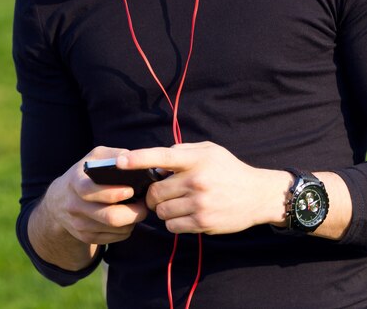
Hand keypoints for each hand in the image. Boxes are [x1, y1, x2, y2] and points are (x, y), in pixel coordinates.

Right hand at [44, 146, 148, 246]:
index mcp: (75, 182)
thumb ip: (114, 155)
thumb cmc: (85, 173)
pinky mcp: (85, 237)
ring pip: (114, 229)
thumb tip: (135, 160)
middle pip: (109, 216)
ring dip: (132, 221)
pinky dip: (125, 230)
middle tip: (144, 204)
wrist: (59, 200)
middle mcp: (75, 205)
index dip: (113, 192)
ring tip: (139, 210)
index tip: (130, 189)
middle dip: (133, 212)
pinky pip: (112, 238)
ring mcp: (79, 224)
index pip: (91, 190)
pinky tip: (128, 219)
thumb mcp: (94, 157)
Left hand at [116, 141, 288, 234]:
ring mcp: (200, 204)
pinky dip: (173, 221)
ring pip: (161, 211)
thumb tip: (156, 162)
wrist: (257, 195)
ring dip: (163, 208)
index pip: (162, 157)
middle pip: (156, 191)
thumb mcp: (209, 150)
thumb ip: (181, 151)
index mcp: (196, 159)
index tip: (120, 162)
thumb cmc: (228, 169)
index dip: (138, 159)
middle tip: (163, 191)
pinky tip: (185, 213)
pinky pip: (172, 226)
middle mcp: (197, 181)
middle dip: (154, 192)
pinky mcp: (202, 223)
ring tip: (178, 201)